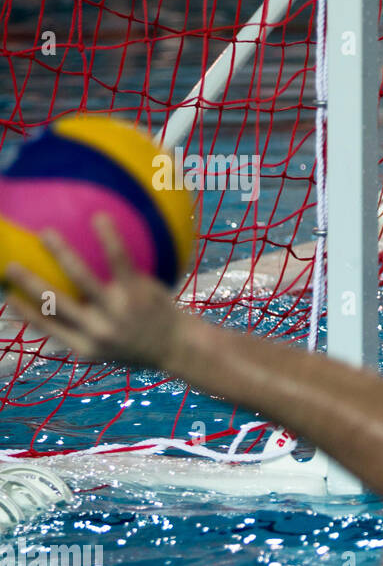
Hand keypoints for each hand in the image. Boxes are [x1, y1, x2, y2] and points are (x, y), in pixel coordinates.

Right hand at [4, 213, 185, 368]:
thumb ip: (87, 330)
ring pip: (82, 278)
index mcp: (85, 346)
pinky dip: (108, 238)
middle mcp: (97, 330)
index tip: (4, 295)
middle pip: (54, 304)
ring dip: (61, 254)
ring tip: (46, 232)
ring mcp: (118, 311)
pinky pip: (118, 260)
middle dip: (28, 283)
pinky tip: (99, 218)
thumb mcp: (113, 348)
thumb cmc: (144, 341)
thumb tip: (66, 309)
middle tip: (9, 264)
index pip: (46, 327)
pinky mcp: (138, 293)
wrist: (181, 347)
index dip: (22, 311)